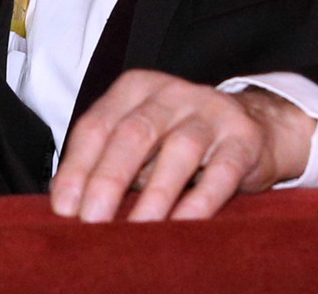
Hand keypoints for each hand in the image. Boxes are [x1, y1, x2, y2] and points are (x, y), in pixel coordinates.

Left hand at [49, 70, 315, 222]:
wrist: (254, 125)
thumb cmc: (178, 140)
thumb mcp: (140, 142)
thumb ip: (107, 161)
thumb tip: (67, 204)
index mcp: (134, 89)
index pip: (96, 126)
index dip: (77, 168)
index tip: (63, 209)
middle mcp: (169, 93)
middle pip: (132, 134)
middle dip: (107, 179)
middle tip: (91, 220)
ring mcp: (209, 111)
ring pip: (179, 149)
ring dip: (155, 194)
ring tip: (137, 228)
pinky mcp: (243, 138)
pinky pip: (222, 170)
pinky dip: (201, 199)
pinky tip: (183, 224)